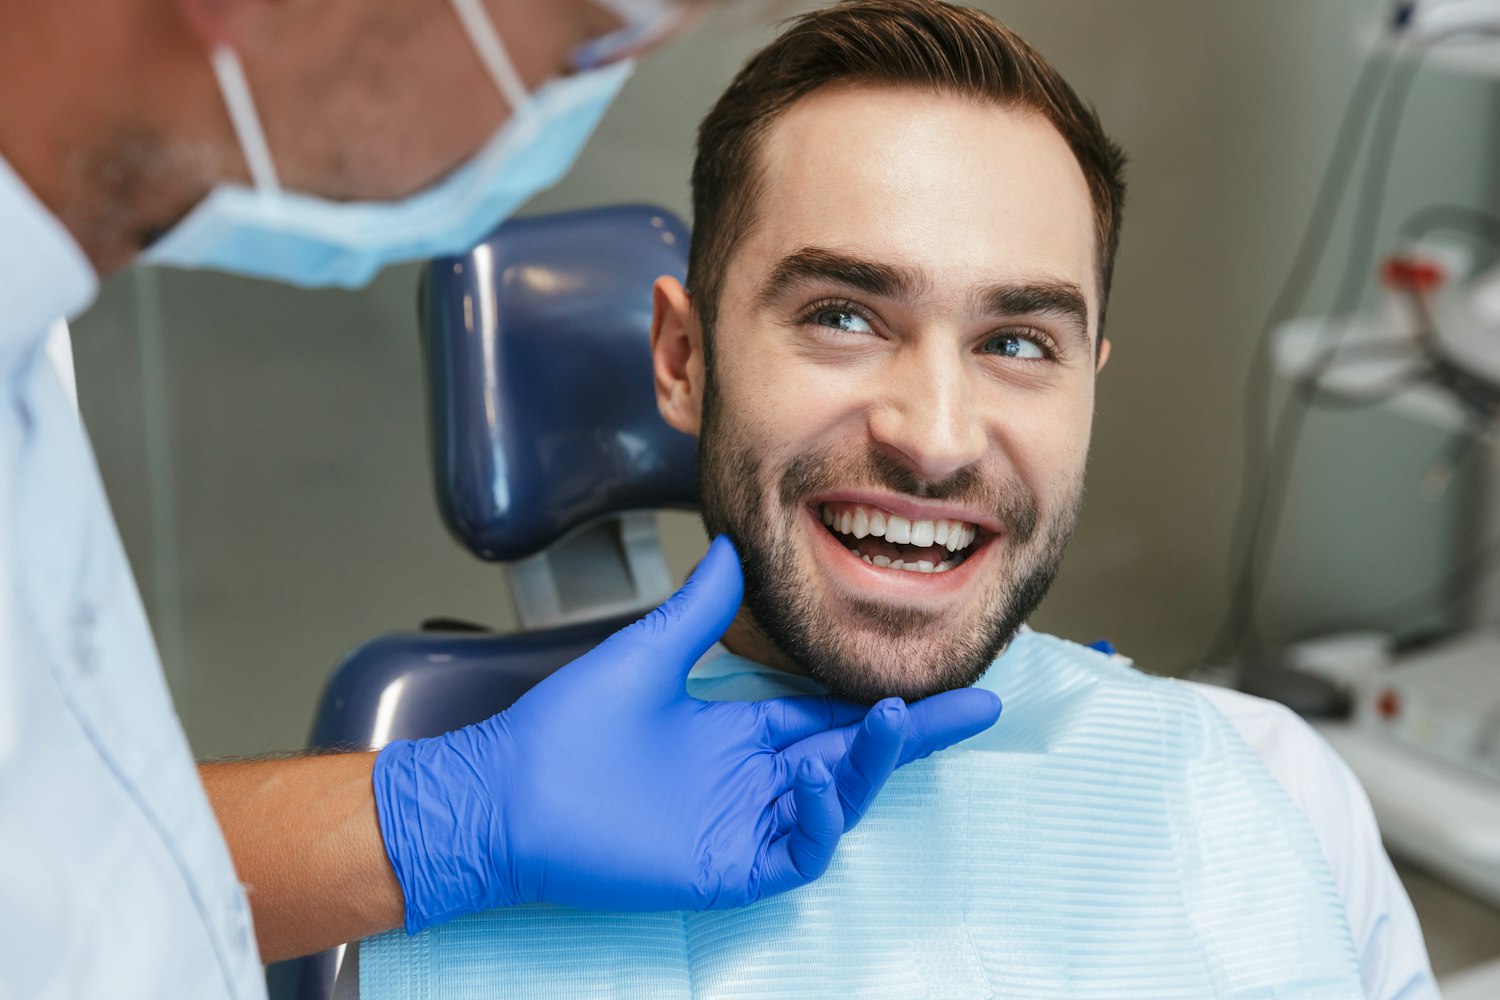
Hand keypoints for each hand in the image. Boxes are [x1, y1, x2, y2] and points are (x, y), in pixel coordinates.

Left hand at [373, 535, 1000, 931]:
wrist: (506, 791)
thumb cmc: (563, 730)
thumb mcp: (645, 654)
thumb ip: (698, 610)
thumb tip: (731, 547)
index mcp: (737, 731)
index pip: (829, 715)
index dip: (882, 699)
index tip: (936, 676)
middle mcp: (751, 779)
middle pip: (852, 757)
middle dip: (916, 734)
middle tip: (977, 705)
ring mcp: (743, 825)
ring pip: (834, 802)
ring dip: (872, 767)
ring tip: (899, 721)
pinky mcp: (725, 867)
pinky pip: (794, 853)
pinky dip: (818, 823)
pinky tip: (825, 787)